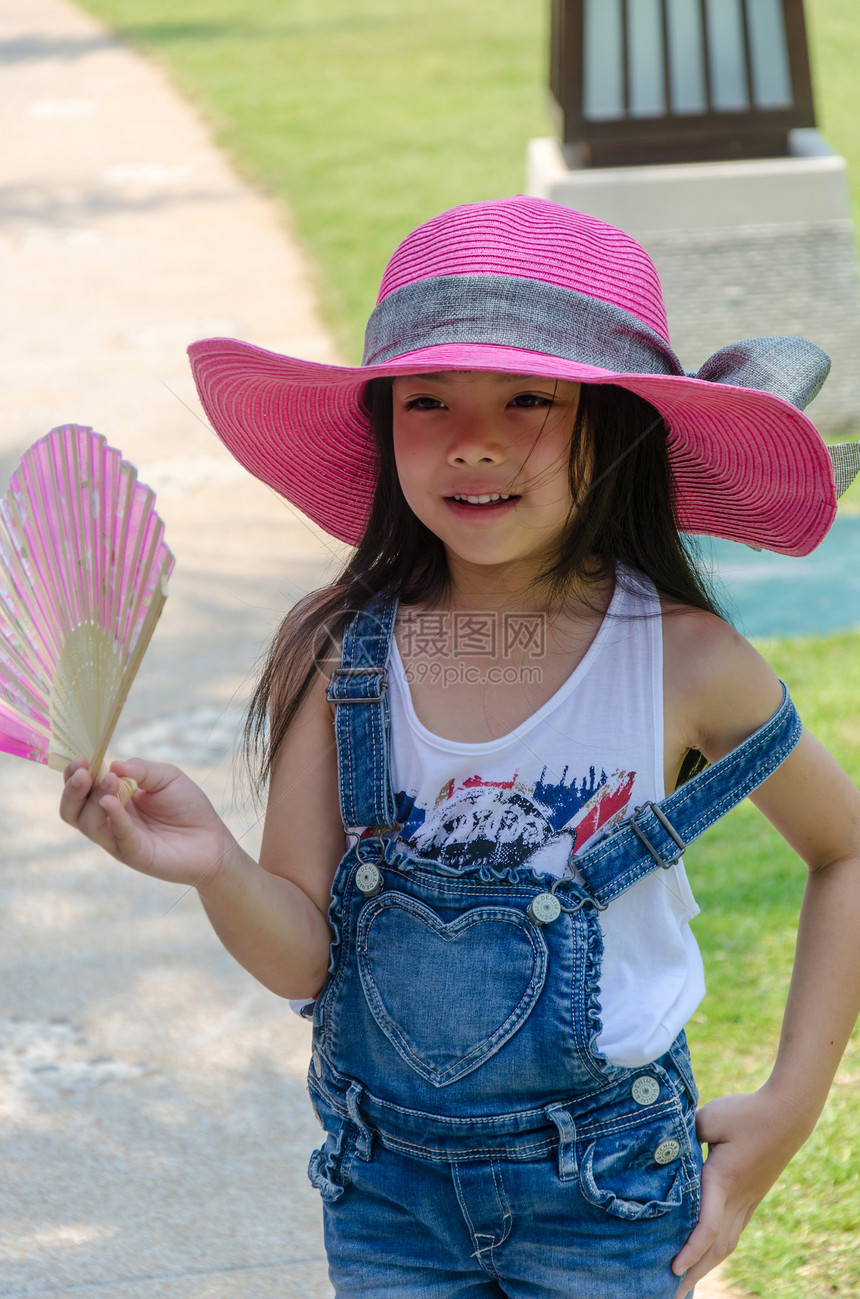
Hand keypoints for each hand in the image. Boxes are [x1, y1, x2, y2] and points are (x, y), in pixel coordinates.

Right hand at [60, 756, 237, 889]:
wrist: (212, 839)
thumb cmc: (188, 806)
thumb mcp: (166, 777)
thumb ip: (141, 769)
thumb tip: (113, 764)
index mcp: (114, 799)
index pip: (82, 788)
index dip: (75, 773)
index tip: (81, 758)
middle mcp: (109, 820)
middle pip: (73, 809)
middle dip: (72, 789)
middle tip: (81, 771)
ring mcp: (118, 839)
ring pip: (88, 824)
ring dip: (92, 800)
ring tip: (107, 781)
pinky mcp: (133, 854)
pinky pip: (118, 835)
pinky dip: (114, 816)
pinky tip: (112, 801)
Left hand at [672, 1088, 811, 1297]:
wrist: (786, 1115)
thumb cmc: (746, 1113)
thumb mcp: (709, 1117)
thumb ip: (684, 1134)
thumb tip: (664, 1148)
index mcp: (722, 1180)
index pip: (708, 1227)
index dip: (690, 1251)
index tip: (672, 1267)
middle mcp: (736, 1198)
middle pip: (716, 1248)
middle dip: (694, 1272)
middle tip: (671, 1293)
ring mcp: (747, 1200)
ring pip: (727, 1244)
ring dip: (706, 1265)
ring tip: (687, 1282)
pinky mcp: (751, 1197)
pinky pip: (733, 1231)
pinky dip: (717, 1249)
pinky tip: (708, 1254)